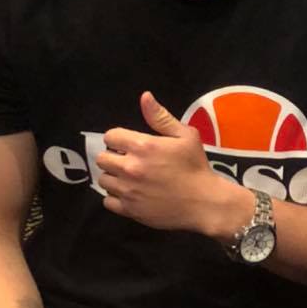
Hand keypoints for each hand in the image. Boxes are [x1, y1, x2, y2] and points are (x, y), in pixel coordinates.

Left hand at [98, 91, 226, 233]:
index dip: (118, 139)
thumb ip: (160, 117)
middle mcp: (130, 167)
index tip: (128, 144)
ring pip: (103, 180)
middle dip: (114, 157)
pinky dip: (115, 197)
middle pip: (102, 158)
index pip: (110, 136)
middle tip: (129, 161)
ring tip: (129, 178)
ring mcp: (128, 191)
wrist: (204, 202)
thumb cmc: (195, 167)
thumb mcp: (185, 136)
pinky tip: (130, 194)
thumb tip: (145, 97)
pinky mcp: (129, 210)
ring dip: (113, 177)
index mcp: (142, 146)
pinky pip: (107, 201)